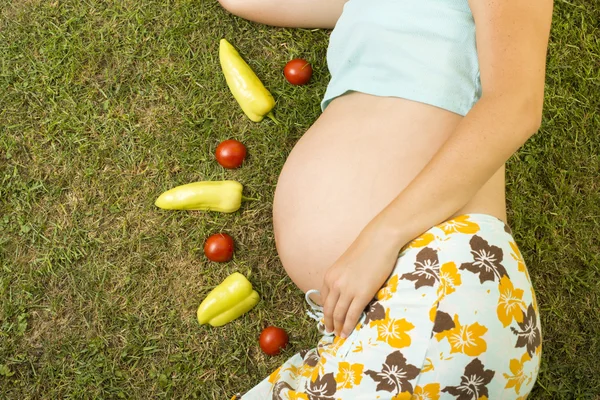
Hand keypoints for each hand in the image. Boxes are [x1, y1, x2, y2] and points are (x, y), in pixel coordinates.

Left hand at [321, 218, 404, 337]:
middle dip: (329, 323)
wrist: (379, 241)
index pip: (324, 300)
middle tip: (331, 332)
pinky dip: (348, 326)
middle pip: (328, 310)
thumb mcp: (346, 265)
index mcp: (329, 276)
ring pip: (339, 315)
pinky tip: (347, 332)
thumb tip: (343, 294)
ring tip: (340, 335)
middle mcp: (335, 284)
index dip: (325, 313)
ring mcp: (347, 290)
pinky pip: (352, 314)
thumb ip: (342, 280)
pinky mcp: (362, 294)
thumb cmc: (366, 250)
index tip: (327, 320)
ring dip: (338, 327)